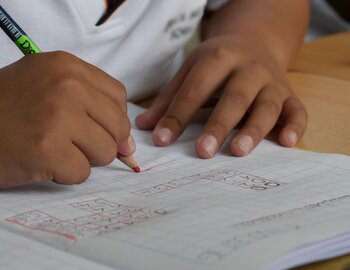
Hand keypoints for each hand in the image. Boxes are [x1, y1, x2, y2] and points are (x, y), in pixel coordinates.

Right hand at [0, 51, 132, 187]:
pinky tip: (42, 161)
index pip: (118, 97)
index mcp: (67, 66)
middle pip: (118, 127)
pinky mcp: (47, 149)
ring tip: (54, 149)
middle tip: (70, 142)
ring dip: (83, 158)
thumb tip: (129, 146)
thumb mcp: (50, 90)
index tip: (98, 130)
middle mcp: (66, 85)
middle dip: (100, 142)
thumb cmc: (9, 110)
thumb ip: (94, 109)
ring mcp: (58, 116)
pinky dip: (65, 174)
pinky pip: (82, 172)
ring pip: (106, 152)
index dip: (112, 119)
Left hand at [136, 35, 306, 157]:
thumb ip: (169, 98)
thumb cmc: (218, 63)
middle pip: (234, 97)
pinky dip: (296, 126)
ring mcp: (272, 81)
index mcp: (218, 58)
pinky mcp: (290, 94)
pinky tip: (287, 143)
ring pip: (267, 105)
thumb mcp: (191, 71)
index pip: (195, 89)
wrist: (255, 42)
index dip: (177, 115)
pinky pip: (298, 110)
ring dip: (254, 129)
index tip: (162, 140)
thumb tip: (144, 127)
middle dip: (218, 124)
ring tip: (238, 152)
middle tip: (202, 152)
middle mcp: (248, 68)